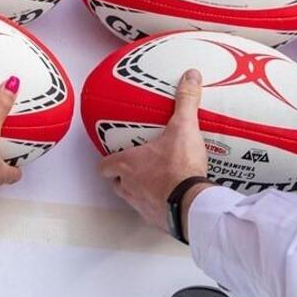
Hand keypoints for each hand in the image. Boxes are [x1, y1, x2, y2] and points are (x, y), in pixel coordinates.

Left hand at [98, 69, 210, 232]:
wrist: (192, 205)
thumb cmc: (179, 168)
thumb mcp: (183, 128)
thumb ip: (185, 101)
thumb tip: (190, 76)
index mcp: (128, 165)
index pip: (103, 165)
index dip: (107, 161)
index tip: (115, 155)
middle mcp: (129, 187)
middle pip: (116, 183)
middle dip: (124, 176)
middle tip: (139, 165)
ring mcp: (142, 206)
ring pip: (132, 198)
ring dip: (141, 191)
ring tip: (158, 180)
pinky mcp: (158, 220)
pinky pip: (153, 212)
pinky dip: (160, 205)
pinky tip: (174, 197)